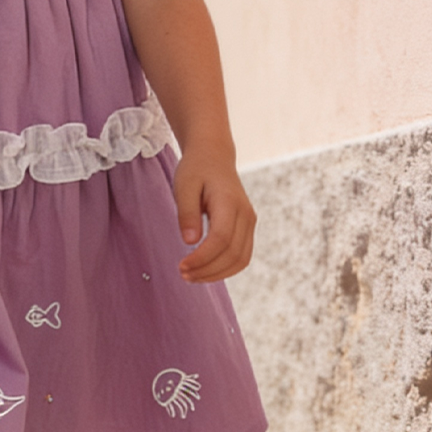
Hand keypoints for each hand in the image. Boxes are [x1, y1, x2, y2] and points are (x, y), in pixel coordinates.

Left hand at [172, 148, 255, 283]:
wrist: (214, 155)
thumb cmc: (196, 169)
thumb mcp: (184, 185)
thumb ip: (187, 213)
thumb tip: (190, 242)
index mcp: (229, 201)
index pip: (221, 239)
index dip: (202, 258)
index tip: (182, 266)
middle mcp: (245, 213)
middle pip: (232, 253)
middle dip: (208, 270)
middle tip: (184, 275)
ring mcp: (250, 221)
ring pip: (241, 259)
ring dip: (218, 274)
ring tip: (193, 276)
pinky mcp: (248, 227)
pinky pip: (242, 255)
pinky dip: (226, 268)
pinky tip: (206, 270)